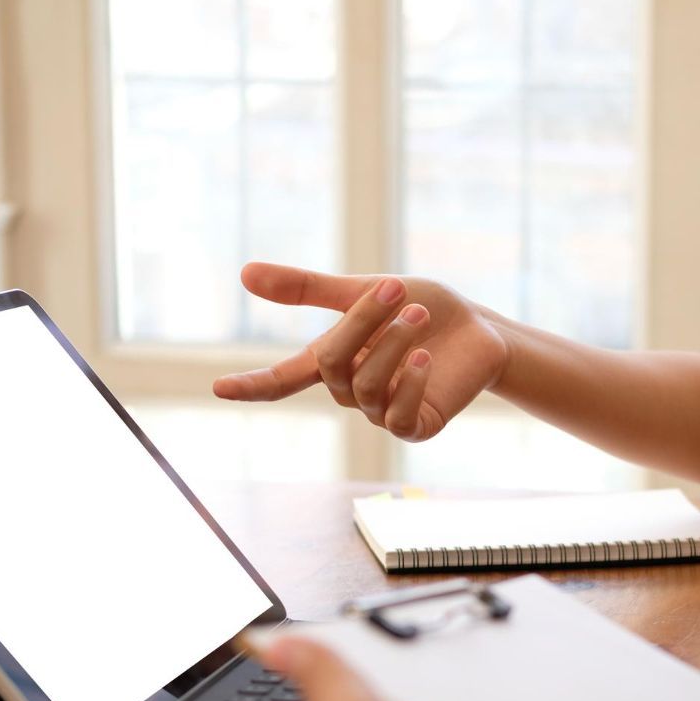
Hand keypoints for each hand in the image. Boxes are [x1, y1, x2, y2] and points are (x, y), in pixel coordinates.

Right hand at [213, 263, 515, 441]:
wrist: (481, 331)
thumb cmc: (424, 309)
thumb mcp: (365, 290)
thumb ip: (309, 288)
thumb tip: (245, 273)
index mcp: (333, 361)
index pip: (284, 379)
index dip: (253, 384)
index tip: (218, 387)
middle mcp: (351, 391)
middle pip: (332, 364)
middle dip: (362, 324)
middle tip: (397, 289)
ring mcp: (382, 412)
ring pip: (365, 386)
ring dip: (394, 344)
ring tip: (420, 314)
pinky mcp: (416, 426)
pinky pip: (397, 415)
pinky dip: (408, 384)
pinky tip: (425, 359)